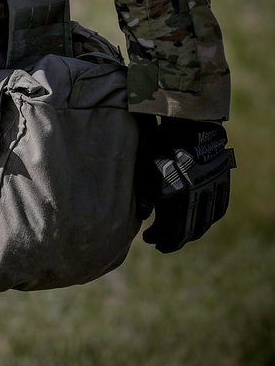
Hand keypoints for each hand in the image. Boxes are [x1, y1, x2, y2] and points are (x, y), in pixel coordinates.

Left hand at [141, 118, 234, 252]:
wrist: (189, 120)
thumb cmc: (162, 141)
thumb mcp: (149, 164)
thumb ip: (147, 191)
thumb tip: (144, 215)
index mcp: (177, 189)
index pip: (171, 227)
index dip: (159, 237)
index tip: (149, 240)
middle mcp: (197, 193)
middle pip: (188, 230)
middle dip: (173, 241)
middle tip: (161, 245)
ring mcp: (211, 188)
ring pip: (204, 222)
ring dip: (191, 233)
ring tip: (179, 237)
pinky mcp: (221, 181)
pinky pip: (219, 208)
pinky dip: (210, 219)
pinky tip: (201, 223)